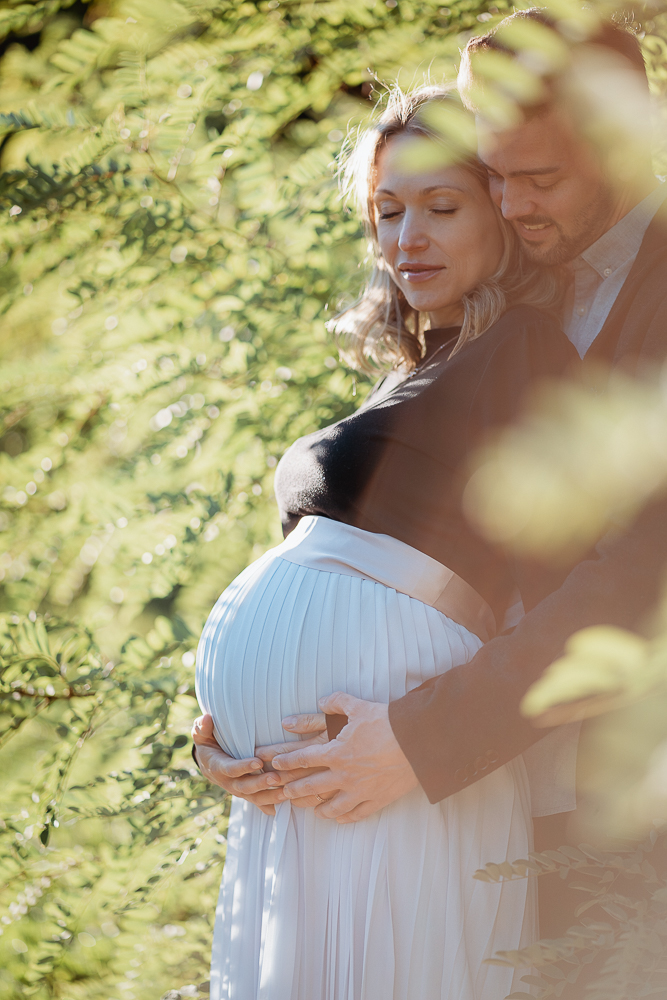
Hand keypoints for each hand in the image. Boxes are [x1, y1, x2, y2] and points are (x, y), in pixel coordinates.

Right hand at [191, 713, 327, 816]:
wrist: (206, 760)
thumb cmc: (207, 742)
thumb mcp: (201, 733)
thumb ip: (202, 727)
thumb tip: (207, 719)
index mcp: (216, 766)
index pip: (230, 768)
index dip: (243, 767)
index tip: (258, 762)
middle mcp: (226, 781)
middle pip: (243, 786)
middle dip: (260, 783)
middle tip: (277, 778)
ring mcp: (236, 788)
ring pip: (252, 797)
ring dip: (268, 796)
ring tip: (285, 793)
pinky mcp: (244, 792)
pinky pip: (255, 801)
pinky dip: (266, 805)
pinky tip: (278, 809)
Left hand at [271, 693, 418, 822]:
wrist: (417, 741)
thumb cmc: (387, 722)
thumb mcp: (358, 706)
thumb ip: (337, 702)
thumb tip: (321, 701)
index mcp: (335, 752)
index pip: (303, 759)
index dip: (287, 762)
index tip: (275, 765)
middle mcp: (343, 775)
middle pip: (311, 786)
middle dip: (294, 790)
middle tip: (283, 793)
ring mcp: (360, 790)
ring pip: (332, 806)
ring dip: (318, 808)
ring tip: (311, 810)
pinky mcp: (377, 799)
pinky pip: (356, 814)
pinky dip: (345, 817)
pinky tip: (339, 818)